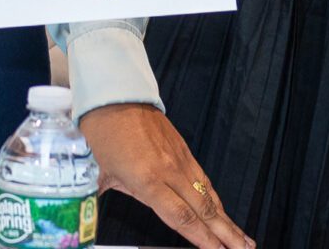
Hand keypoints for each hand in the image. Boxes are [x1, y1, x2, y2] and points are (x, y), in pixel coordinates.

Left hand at [81, 103, 253, 248]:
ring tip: (244, 240)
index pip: (181, 218)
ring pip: (210, 196)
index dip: (202, 239)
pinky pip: (205, 180)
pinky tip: (225, 213)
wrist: (115, 95)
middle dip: (226, 235)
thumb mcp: (96, 172)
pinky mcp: (184, 151)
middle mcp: (169, 171)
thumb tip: (83, 219)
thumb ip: (99, 199)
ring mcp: (180, 160)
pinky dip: (218, 199)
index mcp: (146, 180)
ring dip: (229, 220)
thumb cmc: (102, 133)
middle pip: (205, 210)